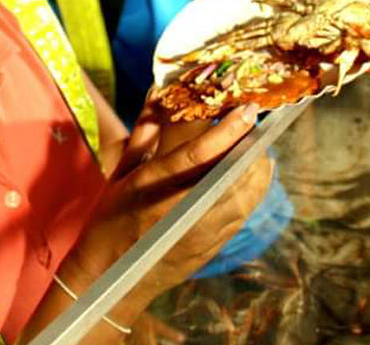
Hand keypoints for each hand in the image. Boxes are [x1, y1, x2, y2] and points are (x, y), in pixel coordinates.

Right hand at [67, 103, 271, 300]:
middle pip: (232, 174)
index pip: (199, 155)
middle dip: (250, 147)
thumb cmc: (112, 219)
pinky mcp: (212, 245)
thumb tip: (157, 90)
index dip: (227, 131)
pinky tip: (254, 175)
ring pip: (245, 195)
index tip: (248, 111)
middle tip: (255, 127)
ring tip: (257, 148)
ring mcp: (200, 231)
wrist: (112, 278)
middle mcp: (181, 209)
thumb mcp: (121, 173)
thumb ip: (144, 131)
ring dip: (257, 169)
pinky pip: (243, 213)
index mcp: (153, 186)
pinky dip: (254, 191)